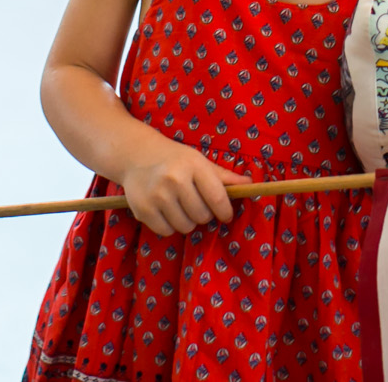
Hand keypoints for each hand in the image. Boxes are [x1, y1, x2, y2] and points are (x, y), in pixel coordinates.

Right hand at [119, 145, 247, 235]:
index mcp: (194, 165)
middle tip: (197, 204)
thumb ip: (224, 176)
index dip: (225, 211)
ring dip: (187, 221)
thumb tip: (251, 184)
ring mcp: (157, 195)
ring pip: (186, 226)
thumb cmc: (175, 159)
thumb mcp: (199, 161)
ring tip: (181, 206)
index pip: (218, 198)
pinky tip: (166, 211)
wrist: (137, 155)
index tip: (226, 215)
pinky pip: (167, 231)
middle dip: (204, 214)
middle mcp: (175, 180)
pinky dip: (170, 226)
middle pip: (203, 216)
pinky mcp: (143, 210)